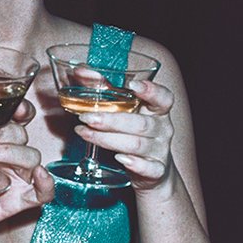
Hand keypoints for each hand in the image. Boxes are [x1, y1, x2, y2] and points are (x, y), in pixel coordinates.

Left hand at [0, 97, 52, 242]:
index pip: (21, 116)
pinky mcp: (18, 198)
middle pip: (21, 134)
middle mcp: (10, 152)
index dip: (22, 109)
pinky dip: (46, 183)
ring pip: (31, 157)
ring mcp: (16, 175)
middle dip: (1, 132)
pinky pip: (43, 192)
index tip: (14, 108)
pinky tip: (38, 175)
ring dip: (11, 153)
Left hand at [74, 75, 175, 191]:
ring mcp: (160, 150)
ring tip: (85, 134)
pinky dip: (135, 164)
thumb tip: (80, 71)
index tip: (134, 85)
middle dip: (111, 120)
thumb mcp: (124, 112)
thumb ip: (105, 91)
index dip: (151, 91)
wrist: (151, 171)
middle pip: (140, 124)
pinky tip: (120, 159)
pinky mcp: (156, 170)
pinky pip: (148, 168)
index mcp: (157, 111)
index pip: (163, 98)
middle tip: (87, 118)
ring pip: (137, 144)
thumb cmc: (133, 134)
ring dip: (108, 139)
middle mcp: (162, 129)